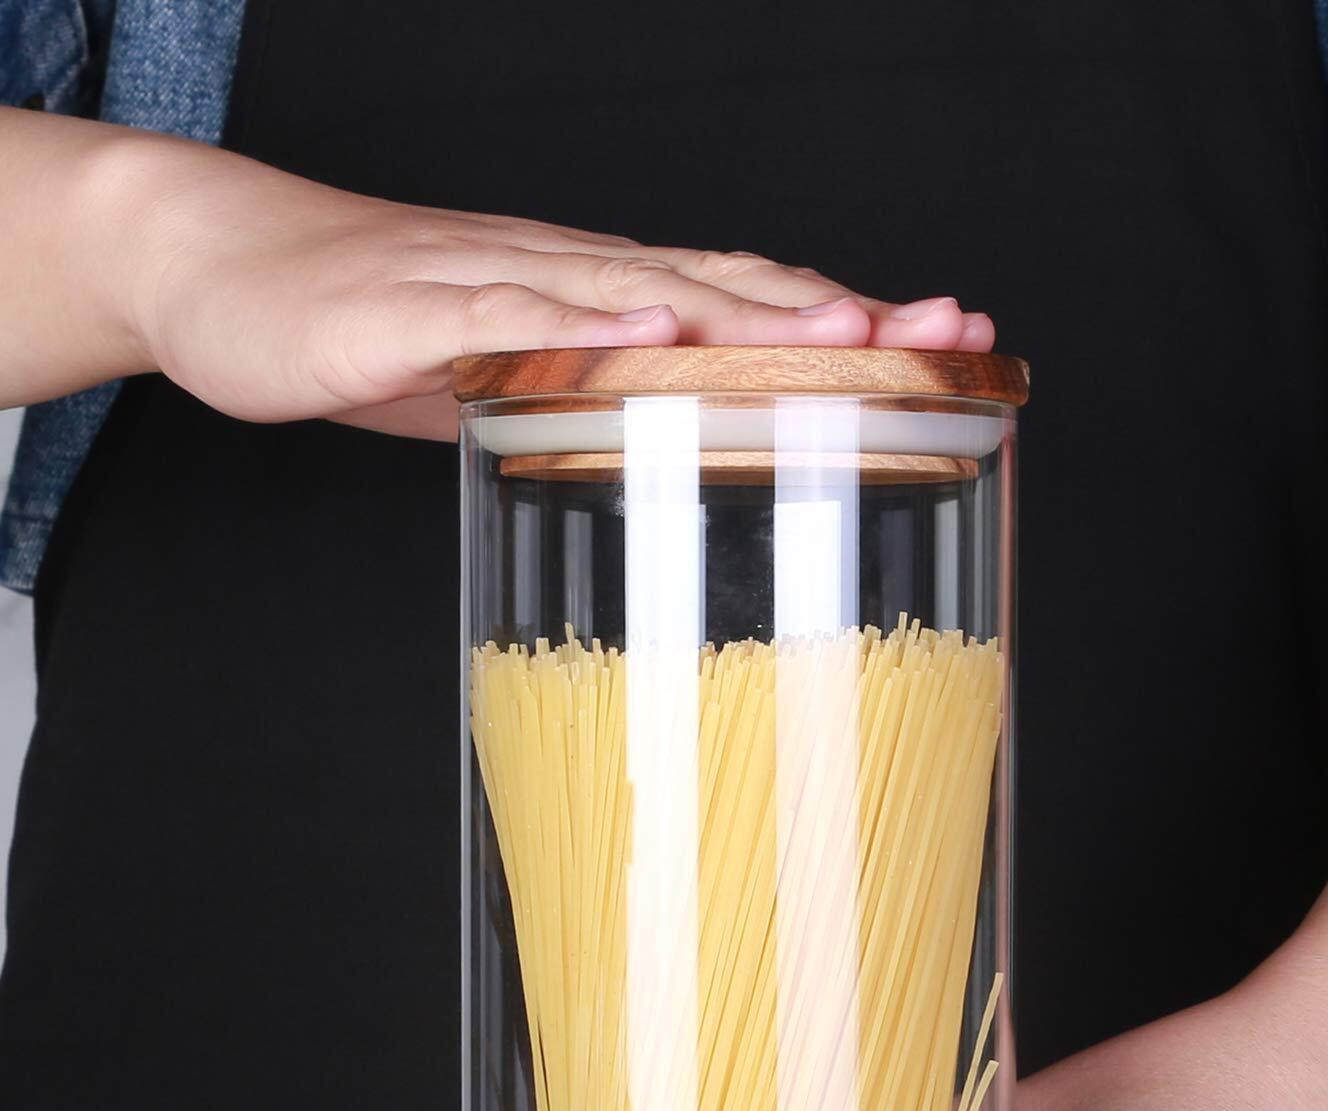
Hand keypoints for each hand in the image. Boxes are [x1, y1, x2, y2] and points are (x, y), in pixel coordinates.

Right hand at [80, 123, 990, 434]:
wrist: (211, 266)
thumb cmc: (360, 327)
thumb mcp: (497, 382)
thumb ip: (582, 412)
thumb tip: (668, 463)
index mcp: (592, 298)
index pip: (743, 302)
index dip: (848, 322)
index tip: (953, 343)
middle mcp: (563, 275)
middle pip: (724, 285)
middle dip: (842, 314)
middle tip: (951, 332)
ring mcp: (490, 285)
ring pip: (638, 290)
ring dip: (747, 313)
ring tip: (846, 337)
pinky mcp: (411, 314)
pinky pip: (509, 318)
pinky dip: (586, 322)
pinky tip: (653, 333)